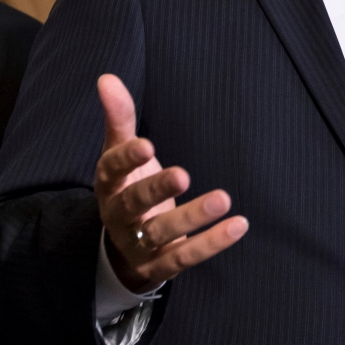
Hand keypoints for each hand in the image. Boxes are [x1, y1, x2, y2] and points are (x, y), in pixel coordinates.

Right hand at [93, 74, 248, 292]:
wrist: (123, 248)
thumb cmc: (127, 187)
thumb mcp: (119, 152)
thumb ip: (119, 117)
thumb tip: (107, 78)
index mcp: (107, 185)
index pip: (110, 170)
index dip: (127, 160)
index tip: (146, 145)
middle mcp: (119, 216)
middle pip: (134, 204)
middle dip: (157, 190)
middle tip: (183, 174)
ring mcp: (138, 244)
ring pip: (162, 233)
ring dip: (192, 217)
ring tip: (223, 198)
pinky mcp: (160, 265)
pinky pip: (185, 257)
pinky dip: (211, 243)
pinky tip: (237, 225)